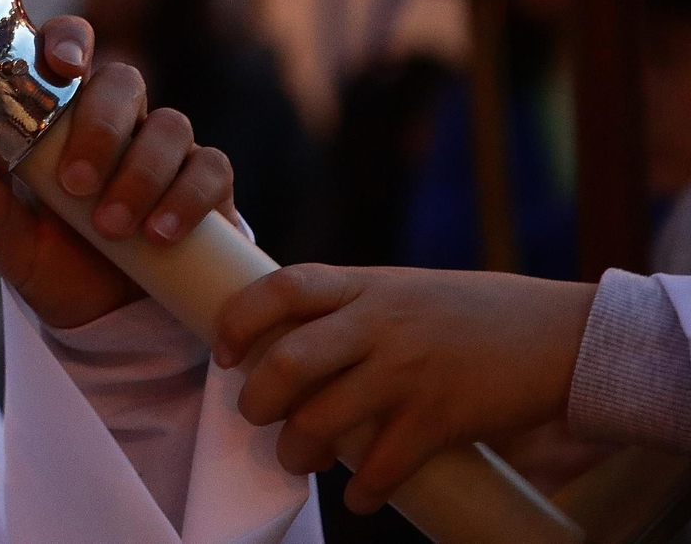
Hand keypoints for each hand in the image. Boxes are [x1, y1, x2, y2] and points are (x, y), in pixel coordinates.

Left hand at [0, 17, 239, 329]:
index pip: (68, 49)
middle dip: (102, 128)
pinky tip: (160, 234)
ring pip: (170, 126)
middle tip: (77, 185)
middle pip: (124, 82)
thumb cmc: (52, 265)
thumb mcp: (12, 246)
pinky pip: (210, 169)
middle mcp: (117, 121)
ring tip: (113, 228)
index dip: (69, 41)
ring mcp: (164, 149)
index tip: (64, 66)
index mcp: (62, 116)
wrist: (107, 321)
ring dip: (141, 174)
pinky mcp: (205, 184)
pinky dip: (187, 198)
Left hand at [213, 265, 597, 512]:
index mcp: (365, 285)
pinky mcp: (441, 417)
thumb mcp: (402, 288)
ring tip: (296, 459)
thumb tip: (288, 343)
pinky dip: (361, 490)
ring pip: (324, 419)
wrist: (560, 335)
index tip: (223, 351)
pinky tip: (359, 498)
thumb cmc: (473, 313)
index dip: (239, 319)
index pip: (282, 288)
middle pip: (289, 361)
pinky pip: (382, 465)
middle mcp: (380, 322)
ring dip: (297, 451)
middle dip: (258, 400)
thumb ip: (350, 307)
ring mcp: (409, 370)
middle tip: (255, 416)